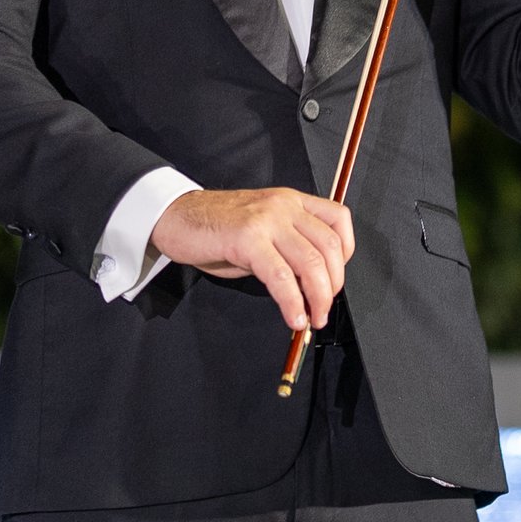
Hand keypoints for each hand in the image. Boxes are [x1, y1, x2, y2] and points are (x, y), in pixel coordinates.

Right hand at [148, 188, 356, 333]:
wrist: (174, 217)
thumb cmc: (216, 229)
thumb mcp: (261, 232)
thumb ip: (287, 250)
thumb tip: (309, 285)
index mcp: (291, 202)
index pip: (338, 221)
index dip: (345, 255)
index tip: (334, 281)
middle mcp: (284, 206)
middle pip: (329, 247)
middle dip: (333, 286)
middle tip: (323, 310)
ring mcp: (266, 220)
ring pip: (311, 262)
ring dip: (318, 298)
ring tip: (312, 320)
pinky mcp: (247, 238)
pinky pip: (280, 276)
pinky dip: (292, 302)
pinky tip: (293, 317)